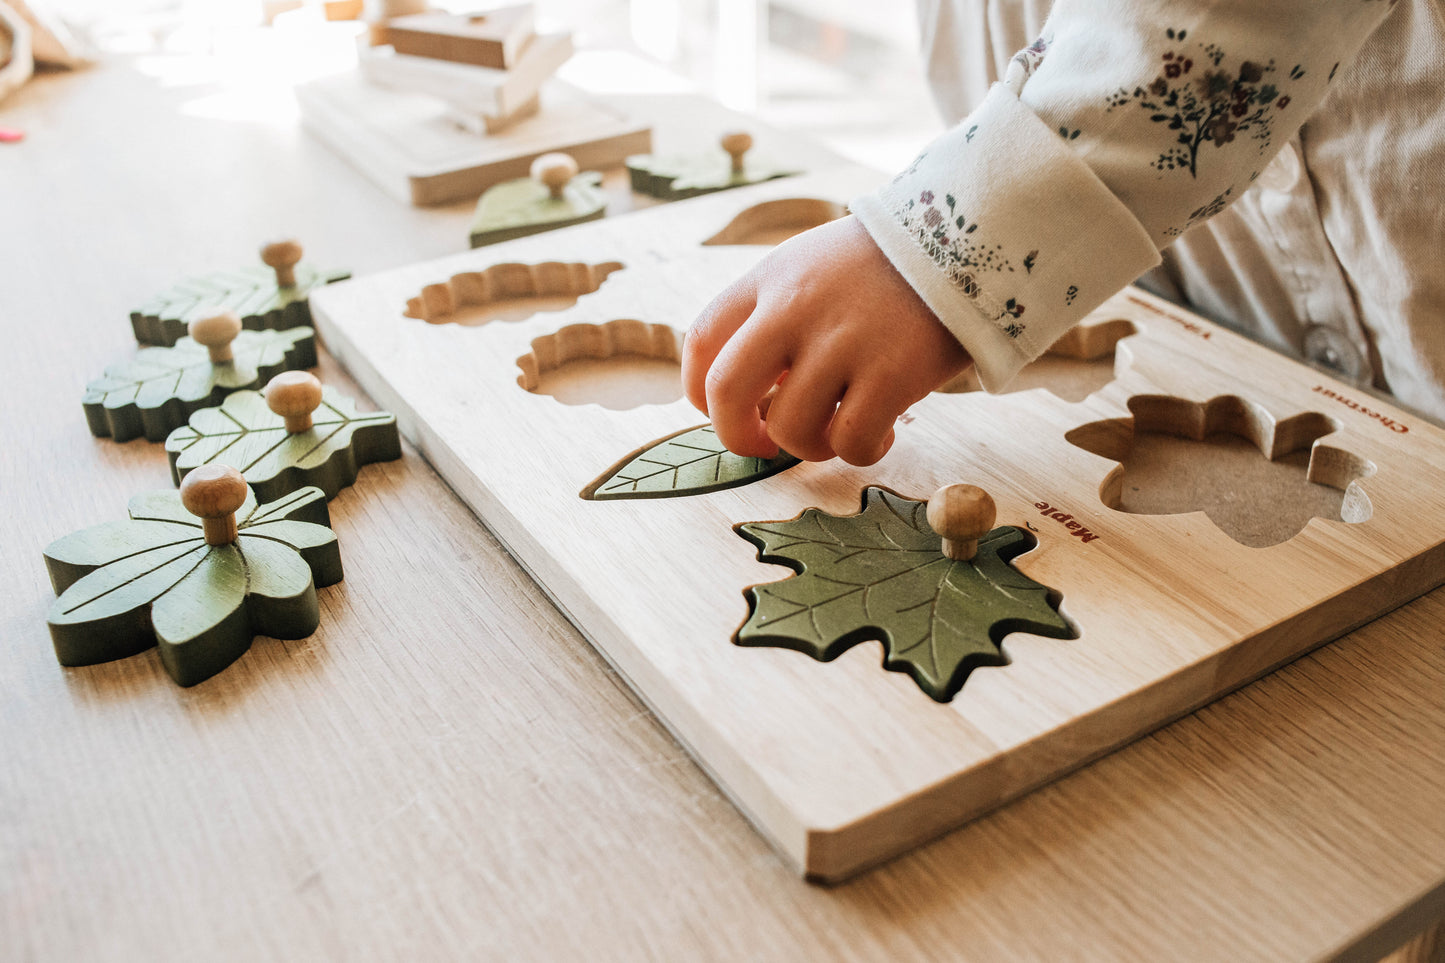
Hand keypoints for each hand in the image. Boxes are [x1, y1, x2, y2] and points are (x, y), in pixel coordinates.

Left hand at [682, 215, 971, 465]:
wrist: (970, 231)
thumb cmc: (886, 264)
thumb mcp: (812, 266)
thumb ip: (773, 317)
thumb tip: (752, 397)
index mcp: (769, 279)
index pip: (701, 344)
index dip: (702, 394)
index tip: (726, 411)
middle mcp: (795, 308)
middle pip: (727, 392)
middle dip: (737, 436)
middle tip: (764, 446)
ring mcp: (842, 340)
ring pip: (791, 429)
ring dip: (810, 447)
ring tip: (838, 432)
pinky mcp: (892, 372)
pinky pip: (851, 442)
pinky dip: (860, 452)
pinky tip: (881, 435)